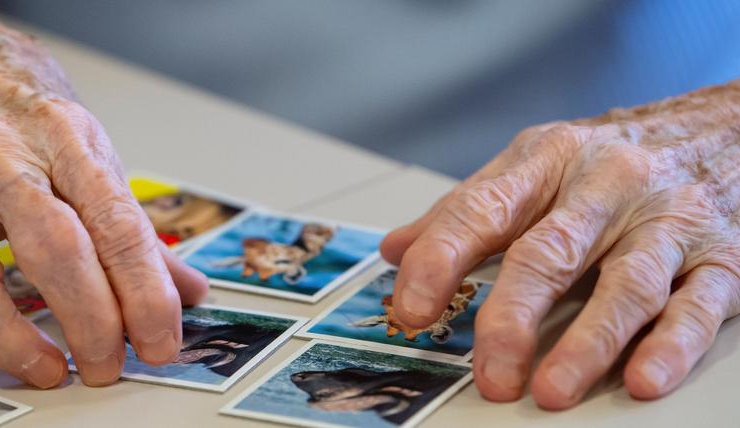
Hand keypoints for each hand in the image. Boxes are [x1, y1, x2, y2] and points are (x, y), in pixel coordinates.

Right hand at [0, 8, 207, 386]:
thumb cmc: (8, 100)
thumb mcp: (82, 141)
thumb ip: (129, 220)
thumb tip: (185, 288)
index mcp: (60, 136)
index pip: (115, 222)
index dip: (144, 291)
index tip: (160, 340)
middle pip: (50, 247)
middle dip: (89, 319)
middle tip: (108, 365)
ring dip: (9, 337)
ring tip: (48, 369)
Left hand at [380, 82, 739, 408]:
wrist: (721, 128)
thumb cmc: (611, 158)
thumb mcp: (532, 166)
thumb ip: (465, 211)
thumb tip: (395, 251)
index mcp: (547, 161)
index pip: (481, 210)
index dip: (440, 259)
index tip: (410, 308)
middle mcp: (607, 186)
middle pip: (550, 253)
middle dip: (512, 316)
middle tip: (488, 369)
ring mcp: (667, 222)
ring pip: (626, 285)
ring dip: (587, 343)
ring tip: (551, 389)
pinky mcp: (720, 258)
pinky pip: (697, 305)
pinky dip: (670, 346)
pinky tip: (641, 379)